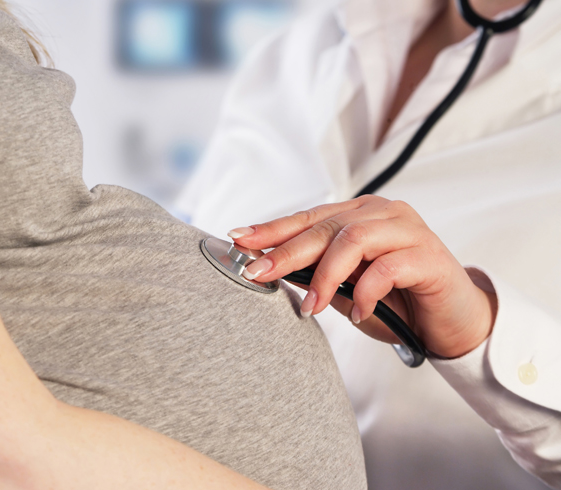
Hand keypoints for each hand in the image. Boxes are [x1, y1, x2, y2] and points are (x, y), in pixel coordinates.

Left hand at [229, 196, 496, 358]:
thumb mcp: (346, 289)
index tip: (238, 239)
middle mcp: (382, 213)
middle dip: (285, 252)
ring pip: (352, 240)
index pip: (307, 218)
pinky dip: (365, 293)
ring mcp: (407, 230)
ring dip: (325, 276)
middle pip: (324, 227)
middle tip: (257, 273)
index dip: (271, 229)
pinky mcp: (428, 255)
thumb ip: (316, 275)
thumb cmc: (396, 302)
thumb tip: (269, 270)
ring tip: (311, 308)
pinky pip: (386, 268)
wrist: (451, 322)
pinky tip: (358, 314)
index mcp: (359, 214)